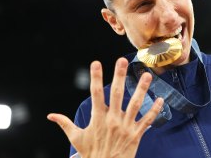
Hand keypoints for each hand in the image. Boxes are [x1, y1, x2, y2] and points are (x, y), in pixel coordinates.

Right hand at [47, 58, 163, 157]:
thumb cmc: (91, 154)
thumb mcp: (76, 138)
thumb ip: (65, 124)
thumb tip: (50, 116)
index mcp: (98, 118)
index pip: (95, 93)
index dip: (95, 77)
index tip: (96, 63)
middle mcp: (112, 120)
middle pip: (116, 94)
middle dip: (119, 76)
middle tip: (122, 60)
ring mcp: (126, 126)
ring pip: (135, 104)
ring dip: (141, 89)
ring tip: (147, 75)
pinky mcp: (136, 134)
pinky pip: (148, 120)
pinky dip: (155, 110)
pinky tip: (160, 99)